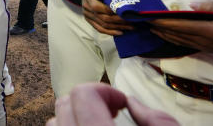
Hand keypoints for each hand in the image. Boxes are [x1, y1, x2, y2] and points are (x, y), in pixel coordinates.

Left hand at [46, 83, 178, 125]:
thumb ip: (158, 122)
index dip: (105, 90)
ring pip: (54, 122)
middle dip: (89, 99)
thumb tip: (134, 103)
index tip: (123, 101)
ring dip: (76, 115)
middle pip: (64, 103)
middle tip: (114, 110)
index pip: (83, 95)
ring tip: (100, 122)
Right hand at [82, 0, 132, 35]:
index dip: (111, 10)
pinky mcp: (89, 21)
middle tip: (132, 21)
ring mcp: (87, 15)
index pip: (98, 6)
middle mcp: (86, 7)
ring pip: (103, 25)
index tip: (124, 12)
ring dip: (117, 27)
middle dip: (119, 21)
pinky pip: (100, 29)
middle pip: (103, 17)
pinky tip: (120, 32)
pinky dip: (110, 32)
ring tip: (130, 27)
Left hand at [150, 2, 212, 62]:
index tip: (150, 18)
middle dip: (159, 28)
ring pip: (180, 41)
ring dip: (164, 35)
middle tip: (143, 22)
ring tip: (150, 29)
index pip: (182, 26)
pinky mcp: (209, 50)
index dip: (164, 23)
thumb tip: (192, 5)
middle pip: (177, 35)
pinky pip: (186, 44)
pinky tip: (168, 37)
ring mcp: (207, 47)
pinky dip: (174, 40)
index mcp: (211, 31)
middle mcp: (205, 41)